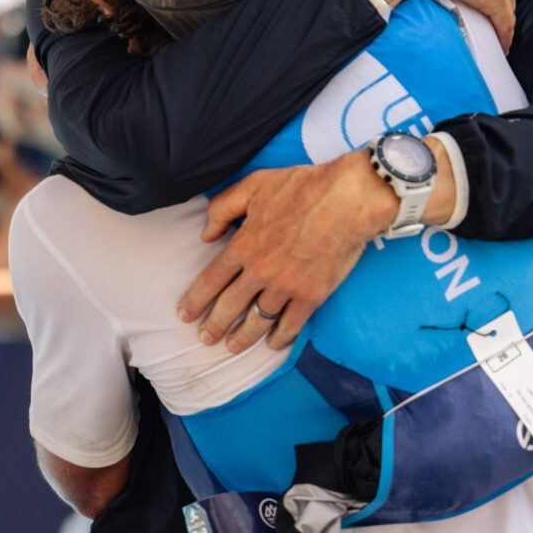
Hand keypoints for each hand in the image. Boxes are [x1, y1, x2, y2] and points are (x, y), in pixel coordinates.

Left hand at [178, 151, 395, 352]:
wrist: (348, 198)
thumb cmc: (303, 186)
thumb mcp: (254, 185)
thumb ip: (223, 207)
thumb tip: (205, 235)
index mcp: (244, 245)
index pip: (210, 280)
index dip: (194, 300)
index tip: (184, 314)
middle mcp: (260, 271)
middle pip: (229, 307)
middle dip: (213, 326)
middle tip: (205, 338)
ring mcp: (286, 286)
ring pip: (257, 321)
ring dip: (242, 338)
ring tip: (232, 347)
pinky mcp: (312, 295)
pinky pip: (290, 325)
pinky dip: (279, 338)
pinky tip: (272, 344)